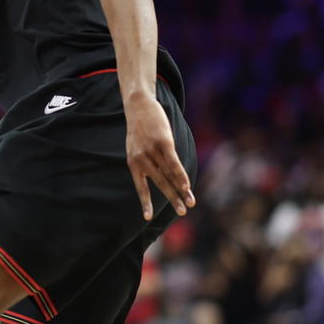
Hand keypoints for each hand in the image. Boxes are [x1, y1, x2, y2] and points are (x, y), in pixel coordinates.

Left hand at [125, 98, 194, 219]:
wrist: (138, 105)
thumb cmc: (140, 128)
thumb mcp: (137, 146)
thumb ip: (147, 161)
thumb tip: (164, 175)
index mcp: (133, 163)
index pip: (140, 187)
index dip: (145, 202)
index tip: (147, 218)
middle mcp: (141, 159)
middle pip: (159, 184)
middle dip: (172, 199)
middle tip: (182, 213)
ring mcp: (152, 151)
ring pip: (169, 175)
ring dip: (181, 190)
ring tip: (190, 203)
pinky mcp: (163, 143)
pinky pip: (173, 163)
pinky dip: (180, 175)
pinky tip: (186, 185)